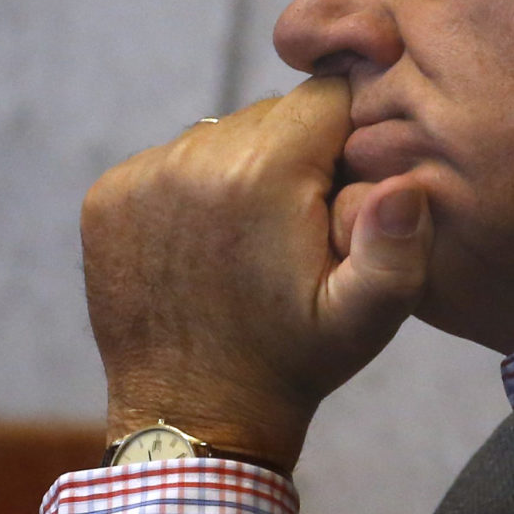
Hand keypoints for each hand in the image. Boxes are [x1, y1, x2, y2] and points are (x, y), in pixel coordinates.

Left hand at [79, 76, 432, 470]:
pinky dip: (192, 191)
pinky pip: (170, 162)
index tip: (343, 193)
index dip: (347, 138)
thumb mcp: (366, 319)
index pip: (325, 97)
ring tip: (251, 241)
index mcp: (262, 173)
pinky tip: (205, 247)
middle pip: (271, 113)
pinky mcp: (108, 197)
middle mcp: (194, 159)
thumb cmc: (292, 363)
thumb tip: (405, 184)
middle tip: (299, 228)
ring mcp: (142, 176)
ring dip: (242, 171)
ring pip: (220, 135)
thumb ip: (398, 248)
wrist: (195, 417)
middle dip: (295, 156)